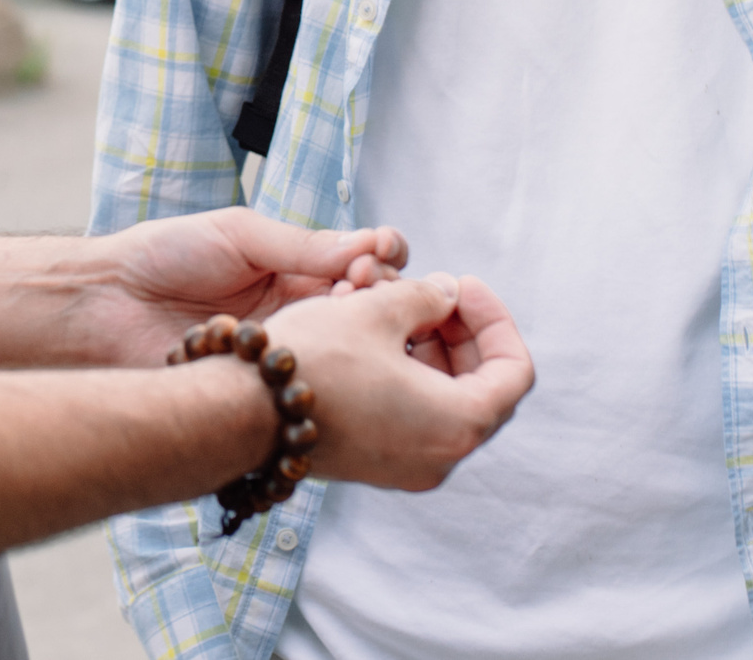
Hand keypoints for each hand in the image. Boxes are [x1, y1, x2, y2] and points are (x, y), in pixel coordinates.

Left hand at [89, 209, 406, 366]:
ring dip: (359, 333)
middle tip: (357, 289)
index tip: (376, 257)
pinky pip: (312, 387)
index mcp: (296, 265)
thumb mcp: (239, 234)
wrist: (107, 303)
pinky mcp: (267, 389)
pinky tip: (326, 361)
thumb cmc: (164, 255)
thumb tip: (369, 246)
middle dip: (379, 295)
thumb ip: (302, 244)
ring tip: (343, 318)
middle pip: (368, 308)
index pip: (363, 262)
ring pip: (350, 349)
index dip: (381, 259)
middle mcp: (300, 309)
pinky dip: (329, 375)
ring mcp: (287, 351)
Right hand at [264, 273, 533, 490]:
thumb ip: (427, 297)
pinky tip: (375, 337)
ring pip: (445, 400)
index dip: (494, 319)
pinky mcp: (376, 462)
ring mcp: (407, 466)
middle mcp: (440, 457)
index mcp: (457, 424)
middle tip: (433, 292)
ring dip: (431, 349)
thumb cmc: (311, 362)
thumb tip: (446, 295)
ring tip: (397, 307)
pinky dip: (408, 375)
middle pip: (482, 387)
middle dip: (461, 331)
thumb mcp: (376, 311)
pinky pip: (413, 416)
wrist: (239, 411)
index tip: (463, 285)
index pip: (513, 371)